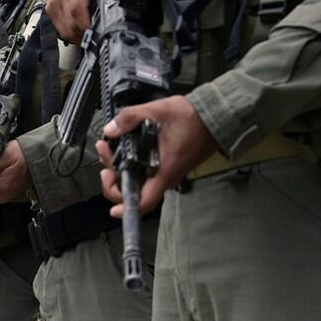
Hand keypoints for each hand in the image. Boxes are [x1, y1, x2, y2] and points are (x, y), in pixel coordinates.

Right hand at [46, 0, 101, 43]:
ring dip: (74, 35)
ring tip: (86, 37)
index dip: (86, 25)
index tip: (95, 34)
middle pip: (69, 20)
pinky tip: (76, 31)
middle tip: (94, 39)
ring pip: (61, 25)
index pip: (77, 8)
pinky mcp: (50, 2)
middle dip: (82, 34)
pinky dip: (66, 31)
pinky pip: (55, 22)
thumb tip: (115, 10)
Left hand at [97, 95, 217, 216]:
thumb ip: (130, 118)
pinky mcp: (167, 164)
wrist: (214, 115)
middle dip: (115, 183)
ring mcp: (167, 171)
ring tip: (109, 149)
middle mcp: (165, 176)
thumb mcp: (157, 111)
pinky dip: (131, 163)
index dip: (127, 209)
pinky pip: (146, 171)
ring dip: (120, 169)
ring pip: (139, 180)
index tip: (114, 209)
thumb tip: (110, 130)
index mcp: (164, 170)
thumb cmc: (191, 117)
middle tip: (106, 165)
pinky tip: (124, 146)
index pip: (145, 201)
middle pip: (136, 193)